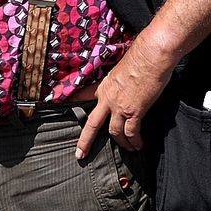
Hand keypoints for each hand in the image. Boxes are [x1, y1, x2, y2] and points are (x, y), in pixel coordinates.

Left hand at [75, 36, 173, 158]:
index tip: (59, 106)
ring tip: (129, 148)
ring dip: (121, 143)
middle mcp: (108, 97)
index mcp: (104, 85)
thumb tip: (124, 87)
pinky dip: (135, 141)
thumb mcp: (122, 69)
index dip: (73, 101)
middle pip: (92, 124)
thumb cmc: (140, 57)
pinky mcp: (134, 111)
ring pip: (115, 132)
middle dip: (86, 141)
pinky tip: (138, 145)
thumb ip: (119, 81)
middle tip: (80, 154)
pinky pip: (131, 132)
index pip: (84, 95)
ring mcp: (120, 106)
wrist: (151, 56)